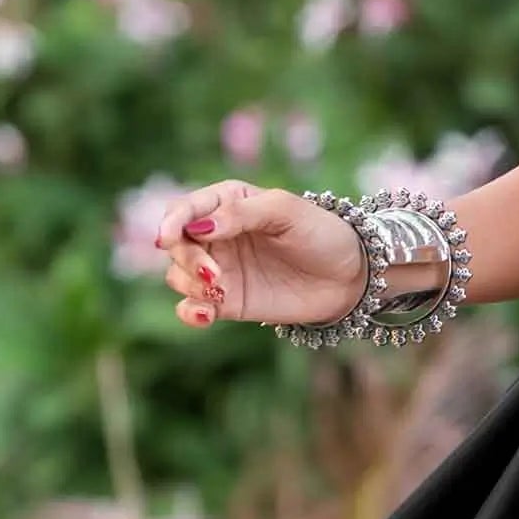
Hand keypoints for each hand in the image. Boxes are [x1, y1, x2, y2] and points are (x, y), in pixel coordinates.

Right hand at [153, 180, 365, 329]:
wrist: (349, 277)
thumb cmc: (321, 233)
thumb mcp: (285, 211)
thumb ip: (240, 214)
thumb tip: (197, 228)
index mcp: (227, 203)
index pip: (183, 209)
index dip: (171, 223)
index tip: (168, 239)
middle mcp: (217, 235)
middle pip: (176, 245)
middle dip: (186, 259)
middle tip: (213, 274)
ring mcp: (220, 269)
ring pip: (178, 275)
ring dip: (190, 284)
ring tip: (220, 290)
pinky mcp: (227, 302)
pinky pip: (192, 307)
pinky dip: (190, 312)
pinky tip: (205, 315)